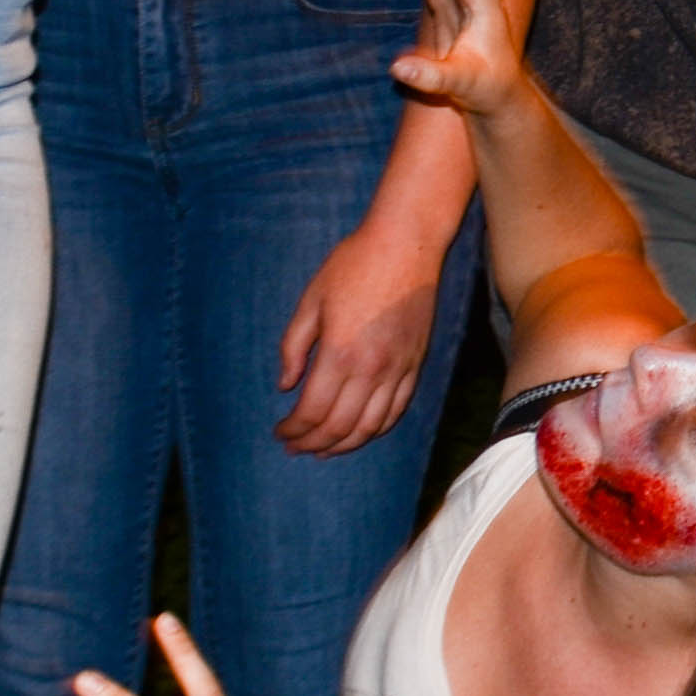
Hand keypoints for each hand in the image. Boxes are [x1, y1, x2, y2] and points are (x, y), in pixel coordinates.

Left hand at [277, 205, 451, 454]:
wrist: (405, 245)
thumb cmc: (352, 266)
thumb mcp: (311, 300)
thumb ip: (294, 347)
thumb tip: (285, 385)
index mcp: (340, 353)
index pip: (313, 411)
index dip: (294, 429)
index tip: (280, 432)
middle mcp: (371, 369)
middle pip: (339, 426)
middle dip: (312, 443)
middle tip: (294, 446)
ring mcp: (397, 369)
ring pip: (370, 426)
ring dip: (344, 445)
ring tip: (323, 450)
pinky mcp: (415, 364)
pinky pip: (396, 409)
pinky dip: (376, 429)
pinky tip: (359, 433)